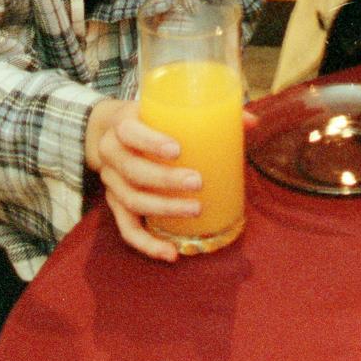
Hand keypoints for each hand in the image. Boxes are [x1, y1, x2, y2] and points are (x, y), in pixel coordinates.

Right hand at [85, 98, 201, 262]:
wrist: (109, 132)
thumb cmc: (147, 119)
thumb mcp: (164, 108)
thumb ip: (207, 112)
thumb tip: (252, 122)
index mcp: (122, 125)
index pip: (130, 132)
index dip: (151, 142)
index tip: (177, 150)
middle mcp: (111, 154)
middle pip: (133, 171)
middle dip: (165, 180)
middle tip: (197, 182)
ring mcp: (112, 182)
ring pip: (132, 201)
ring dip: (164, 209)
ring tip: (195, 209)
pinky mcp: (115, 205)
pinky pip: (128, 230)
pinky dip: (148, 244)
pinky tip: (171, 253)